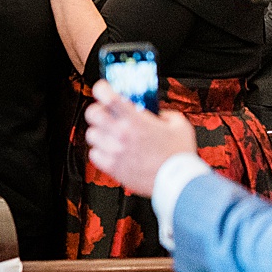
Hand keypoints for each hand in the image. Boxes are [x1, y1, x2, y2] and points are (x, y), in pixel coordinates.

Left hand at [83, 80, 197, 197]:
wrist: (179, 183)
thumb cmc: (180, 155)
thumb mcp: (179, 125)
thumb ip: (164, 115)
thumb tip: (156, 114)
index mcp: (136, 121)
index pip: (108, 97)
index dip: (102, 89)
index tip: (103, 89)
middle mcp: (121, 134)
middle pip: (92, 113)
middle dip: (98, 110)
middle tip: (107, 113)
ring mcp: (114, 151)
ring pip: (91, 134)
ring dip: (100, 132)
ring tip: (112, 135)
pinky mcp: (111, 167)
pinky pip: (94, 154)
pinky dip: (100, 151)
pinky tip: (113, 150)